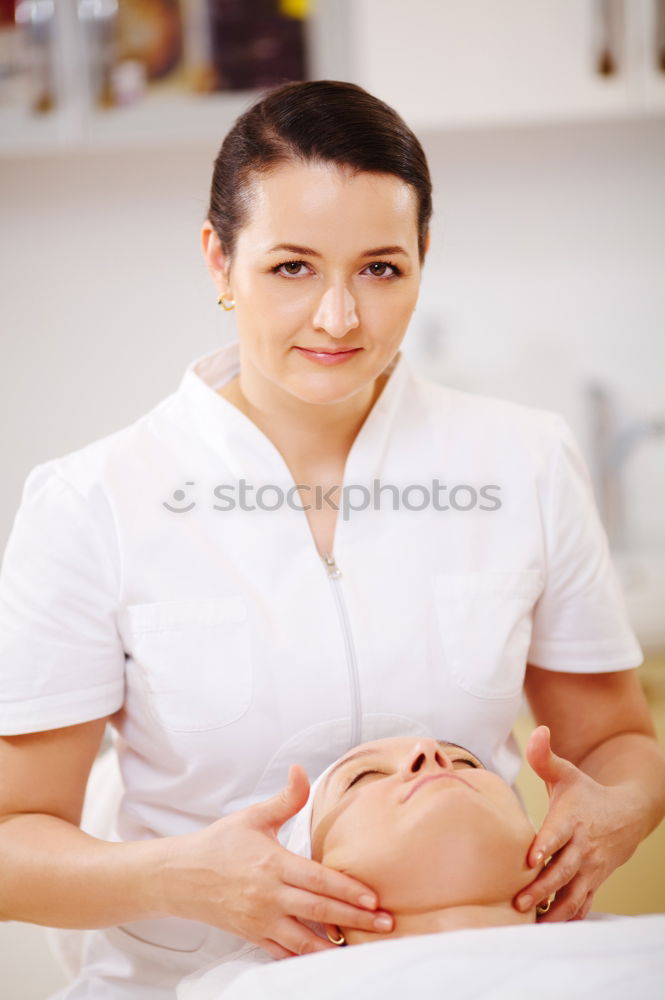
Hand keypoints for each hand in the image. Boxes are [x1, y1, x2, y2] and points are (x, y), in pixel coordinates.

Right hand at [158, 764, 392, 958]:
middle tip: (386, 923)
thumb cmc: (220, 844)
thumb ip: (285, 799)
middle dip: (356, 919)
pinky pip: (284, 952)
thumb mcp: (253, 817)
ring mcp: (261, 919)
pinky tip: (327, 960)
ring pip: (305, 939)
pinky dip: (306, 957)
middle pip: (320, 910)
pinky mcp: (252, 935)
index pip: (318, 879)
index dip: (348, 890)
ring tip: (365, 947)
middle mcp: (269, 895)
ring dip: (336, 945)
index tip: (374, 898)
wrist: (180, 876)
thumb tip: (301, 771)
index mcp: (273, 863)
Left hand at [513, 726, 643, 921]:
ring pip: (573, 893)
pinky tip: (549, 927)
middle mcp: (582, 846)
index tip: (530, 859)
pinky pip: (583, 903)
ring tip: (532, 923)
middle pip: (563, 870)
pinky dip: (569, 917)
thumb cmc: (586, 793)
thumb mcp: (567, 773)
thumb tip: (538, 732)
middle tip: (519, 901)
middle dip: (542, 887)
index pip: (559, 834)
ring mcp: (590, 868)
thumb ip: (545, 757)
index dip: (546, 846)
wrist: (626, 814)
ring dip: (554, 909)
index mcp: (572, 819)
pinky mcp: (594, 882)